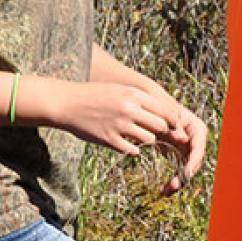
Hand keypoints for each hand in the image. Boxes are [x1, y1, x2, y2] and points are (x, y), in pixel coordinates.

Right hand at [30, 80, 181, 155]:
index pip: (166, 109)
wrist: (67, 103)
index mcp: (133, 94)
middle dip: (162, 130)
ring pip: (150, 140)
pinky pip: (133, 150)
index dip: (173, 119)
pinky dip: (134, 149)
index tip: (173, 124)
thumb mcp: (120, 90)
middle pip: (161, 125)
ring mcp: (120, 125)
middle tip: (158, 132)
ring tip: (140, 137)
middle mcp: (129, 109)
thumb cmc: (95, 95)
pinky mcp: (110, 140)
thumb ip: (140, 99)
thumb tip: (163, 111)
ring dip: (148, 140)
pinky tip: (128, 145)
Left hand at [148, 87, 210, 193]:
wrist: (148, 109)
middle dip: (185, 175)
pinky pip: (178, 171)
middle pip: (194, 161)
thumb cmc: (157, 108)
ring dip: (178, 182)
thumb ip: (174, 126)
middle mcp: (195, 140)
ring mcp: (187, 149)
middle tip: (174, 186)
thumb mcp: (165, 116)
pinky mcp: (178, 156)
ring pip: (187, 169)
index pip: (199, 147)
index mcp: (196, 128)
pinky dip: (172, 181)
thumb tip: (183, 139)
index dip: (194, 161)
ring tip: (166, 191)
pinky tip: (164, 191)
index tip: (186, 173)